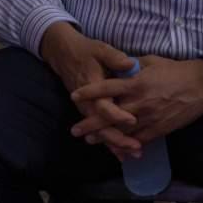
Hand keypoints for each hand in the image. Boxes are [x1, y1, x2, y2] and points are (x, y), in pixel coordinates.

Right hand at [39, 22, 140, 158]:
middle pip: (102, 126)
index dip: (117, 114)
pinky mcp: (90, 113)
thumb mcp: (100, 49)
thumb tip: (129, 63)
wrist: (65, 55)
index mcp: (93, 88)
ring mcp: (88, 110)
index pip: (104, 106)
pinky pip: (100, 130)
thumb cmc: (86, 51)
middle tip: (136, 148)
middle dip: (119, 139)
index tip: (132, 120)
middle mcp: (88, 104)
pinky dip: (111, 141)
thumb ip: (114, 57)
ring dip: (116, 144)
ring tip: (134, 153)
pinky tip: (122, 152)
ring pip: (101, 132)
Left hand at [72, 55, 202, 146]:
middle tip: (75, 130)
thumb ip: (134, 66)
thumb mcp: (154, 61)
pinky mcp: (159, 129)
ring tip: (90, 140)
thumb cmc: (178, 70)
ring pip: (121, 131)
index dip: (89, 92)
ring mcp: (149, 118)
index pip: (107, 88)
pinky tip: (117, 148)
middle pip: (109, 116)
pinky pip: (139, 140)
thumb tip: (119, 67)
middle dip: (90, 124)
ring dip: (104, 137)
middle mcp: (140, 102)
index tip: (75, 96)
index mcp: (137, 83)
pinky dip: (126, 144)